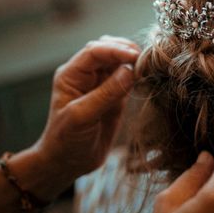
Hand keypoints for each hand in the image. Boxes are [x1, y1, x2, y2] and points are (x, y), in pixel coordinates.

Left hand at [32, 36, 139, 186]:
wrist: (67, 163)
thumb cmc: (66, 141)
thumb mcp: (82, 117)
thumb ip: (105, 94)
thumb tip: (129, 70)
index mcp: (71, 74)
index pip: (95, 51)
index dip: (115, 50)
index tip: (135, 56)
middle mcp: (85, 75)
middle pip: (108, 49)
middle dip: (126, 50)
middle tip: (145, 60)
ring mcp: (101, 84)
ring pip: (119, 60)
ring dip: (133, 59)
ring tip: (147, 66)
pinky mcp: (114, 95)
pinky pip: (128, 76)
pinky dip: (138, 73)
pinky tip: (146, 76)